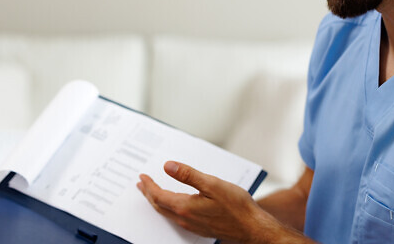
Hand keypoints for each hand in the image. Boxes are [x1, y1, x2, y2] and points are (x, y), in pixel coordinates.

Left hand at [136, 161, 275, 243]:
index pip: (158, 196)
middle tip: (141, 185)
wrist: (252, 227)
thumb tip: (167, 166)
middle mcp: (185, 218)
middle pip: (159, 206)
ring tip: (152, 193)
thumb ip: (188, 175)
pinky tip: (173, 203)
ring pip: (167, 213)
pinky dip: (168, 207)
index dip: (149, 186)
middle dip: (148, 194)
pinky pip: (176, 217)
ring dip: (157, 201)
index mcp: (185, 207)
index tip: (142, 177)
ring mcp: (192, 225)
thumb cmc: (236, 206)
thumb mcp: (212, 184)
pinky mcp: (199, 228)